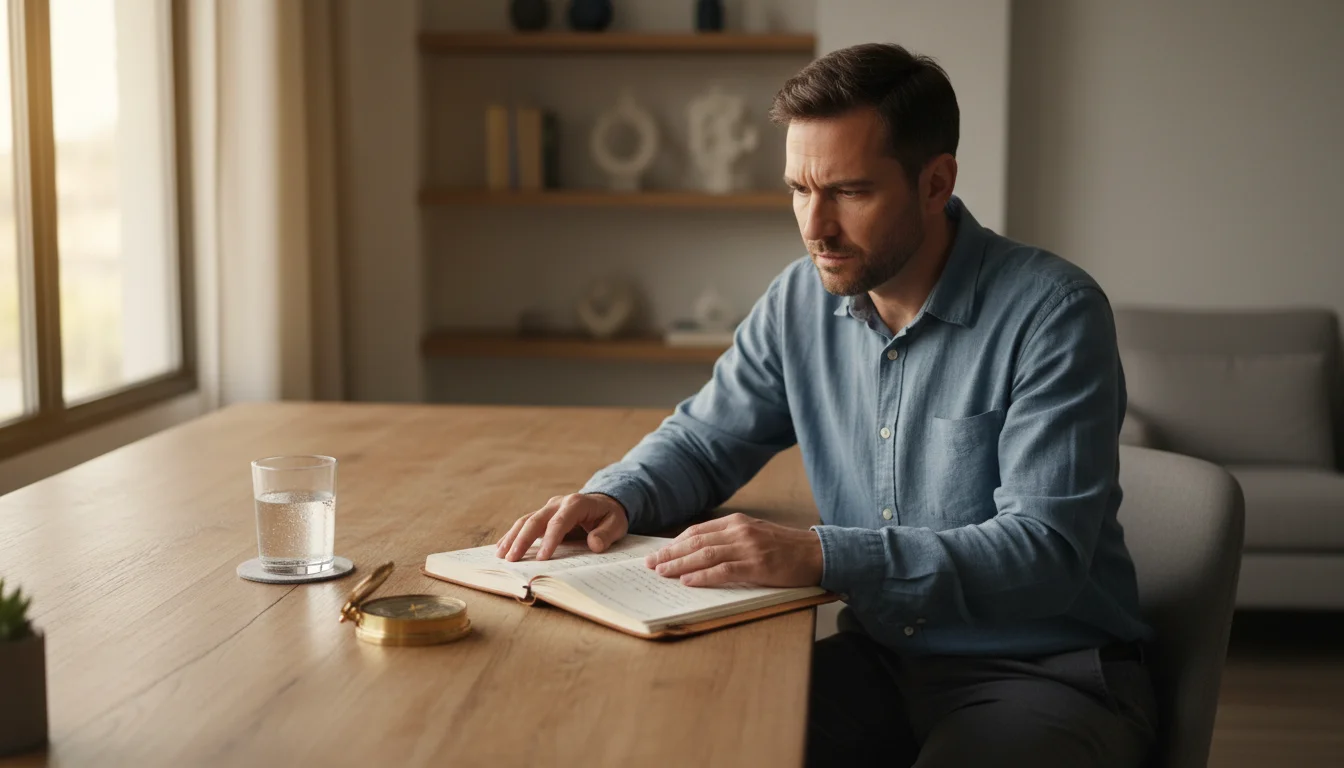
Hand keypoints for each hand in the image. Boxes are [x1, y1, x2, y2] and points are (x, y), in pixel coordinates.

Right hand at [496, 493, 628, 561]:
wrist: (604, 502)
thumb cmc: (610, 515)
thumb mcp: (616, 524)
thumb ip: (606, 534)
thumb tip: (594, 544)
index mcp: (576, 503)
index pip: (559, 522)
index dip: (549, 540)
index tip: (542, 558)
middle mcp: (558, 503)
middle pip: (536, 520)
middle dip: (522, 540)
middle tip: (512, 560)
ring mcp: (548, 508)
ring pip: (526, 520)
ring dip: (512, 537)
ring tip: (501, 555)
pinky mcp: (543, 515)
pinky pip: (525, 523)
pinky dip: (512, 535)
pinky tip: (502, 547)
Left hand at [643, 513, 822, 587]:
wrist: (816, 553)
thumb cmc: (785, 548)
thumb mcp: (755, 534)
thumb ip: (730, 539)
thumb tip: (699, 552)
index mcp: (737, 522)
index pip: (698, 531)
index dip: (675, 543)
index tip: (659, 552)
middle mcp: (740, 531)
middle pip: (696, 542)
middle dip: (670, 553)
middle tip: (650, 564)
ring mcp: (748, 548)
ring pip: (705, 555)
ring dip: (680, 564)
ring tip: (662, 572)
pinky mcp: (757, 565)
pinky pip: (724, 571)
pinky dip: (703, 576)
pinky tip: (688, 581)